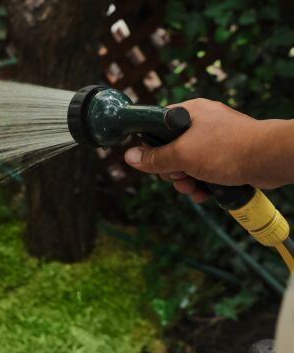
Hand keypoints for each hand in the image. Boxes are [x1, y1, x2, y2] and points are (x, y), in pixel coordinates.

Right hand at [123, 98, 266, 202]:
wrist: (268, 159)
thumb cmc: (228, 149)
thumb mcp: (182, 155)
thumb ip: (155, 158)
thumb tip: (130, 157)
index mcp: (189, 113)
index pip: (157, 127)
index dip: (152, 147)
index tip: (156, 162)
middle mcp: (202, 123)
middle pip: (171, 149)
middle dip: (172, 170)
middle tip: (179, 177)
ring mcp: (216, 139)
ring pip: (188, 163)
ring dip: (186, 180)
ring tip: (194, 189)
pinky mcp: (227, 154)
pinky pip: (205, 169)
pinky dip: (202, 182)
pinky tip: (205, 193)